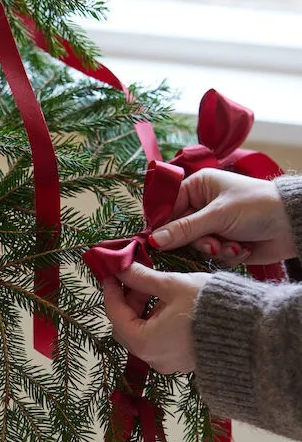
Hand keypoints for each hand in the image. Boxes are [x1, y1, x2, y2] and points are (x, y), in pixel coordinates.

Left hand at [102, 263, 209, 373]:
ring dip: (141, 309)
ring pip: (141, 332)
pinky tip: (166, 302)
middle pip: (126, 326)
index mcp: (144, 342)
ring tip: (152, 286)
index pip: (115, 313)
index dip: (111, 289)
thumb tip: (121, 266)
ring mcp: (167, 362)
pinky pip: (158, 339)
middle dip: (126, 300)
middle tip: (133, 276)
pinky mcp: (181, 360)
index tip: (112, 271)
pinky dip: (155, 320)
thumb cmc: (209, 306)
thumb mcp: (172, 286)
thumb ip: (142, 278)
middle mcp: (152, 358)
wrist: (251, 331)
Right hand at [149, 169, 294, 265]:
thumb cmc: (257, 207)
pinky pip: (211, 255)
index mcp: (198, 186)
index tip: (156, 241)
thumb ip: (183, 229)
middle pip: (178, 230)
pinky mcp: (224, 243)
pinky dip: (226, 255)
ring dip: (213, 249)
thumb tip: (152, 240)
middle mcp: (202, 205)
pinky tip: (242, 248)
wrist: (293, 225)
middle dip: (196, 241)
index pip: (167, 205)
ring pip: (194, 246)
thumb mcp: (217, 215)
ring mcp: (213, 225)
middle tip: (212, 244)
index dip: (161, 223)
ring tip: (231, 246)